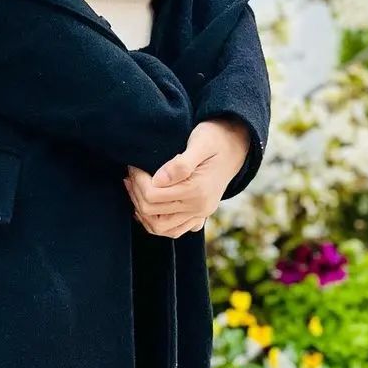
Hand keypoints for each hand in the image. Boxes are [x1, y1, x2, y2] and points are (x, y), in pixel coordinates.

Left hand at [124, 117, 251, 237]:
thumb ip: (181, 163)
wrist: (237, 144)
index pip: (153, 195)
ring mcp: (200, 214)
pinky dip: (156, 222)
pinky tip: (147, 206)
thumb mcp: (200, 141)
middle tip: (131, 173)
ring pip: (160, 228)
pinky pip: (173, 230)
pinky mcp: (200, 215)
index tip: (133, 165)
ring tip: (134, 189)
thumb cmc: (216, 137)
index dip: (138, 180)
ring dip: (142, 211)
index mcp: (197, 190)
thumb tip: (158, 180)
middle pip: (152, 212)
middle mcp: (199, 207)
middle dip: (135, 192)